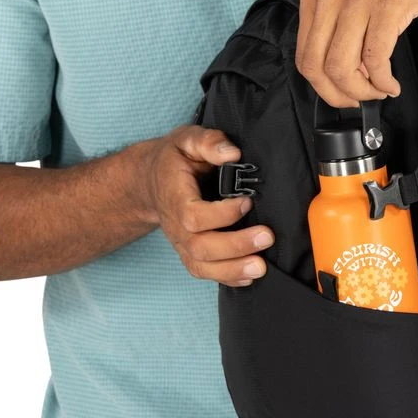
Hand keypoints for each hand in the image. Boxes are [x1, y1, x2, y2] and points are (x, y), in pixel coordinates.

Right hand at [143, 125, 270, 285]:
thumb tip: (233, 154)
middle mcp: (176, 226)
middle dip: (236, 246)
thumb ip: (209, 142)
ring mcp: (182, 242)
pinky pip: (204, 272)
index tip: (247, 200)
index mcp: (174, 198)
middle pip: (201, 247)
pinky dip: (227, 278)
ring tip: (260, 267)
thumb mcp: (188, 140)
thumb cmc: (174, 159)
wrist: (151, 180)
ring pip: (202, 266)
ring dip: (233, 269)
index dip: (223, 214)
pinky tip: (249, 276)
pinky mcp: (190, 251)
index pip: (194, 216)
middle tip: (266, 237)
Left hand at [295, 0, 417, 107]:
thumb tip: (343, 65)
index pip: (303, 57)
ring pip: (342, 69)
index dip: (322, 86)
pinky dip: (382, 81)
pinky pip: (375, 59)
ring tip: (380, 90)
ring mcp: (357, 2)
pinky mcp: (387, 7)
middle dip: (338, 95)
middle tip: (360, 101)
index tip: (341, 93)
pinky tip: (392, 83)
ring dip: (362, 92)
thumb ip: (340, 20)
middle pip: (317, 68)